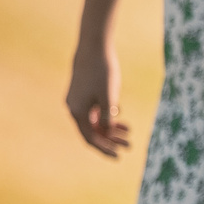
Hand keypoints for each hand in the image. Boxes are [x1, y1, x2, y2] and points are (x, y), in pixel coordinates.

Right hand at [67, 41, 130, 157]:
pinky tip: (120, 115)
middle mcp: (74, 108)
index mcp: (77, 112)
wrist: (92, 48)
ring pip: (95, 120)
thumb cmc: (101, 71)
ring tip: (128, 131)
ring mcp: (78, 100)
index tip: (118, 155)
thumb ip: (108, 116)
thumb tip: (108, 133)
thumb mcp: (108, 96)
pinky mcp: (83, 93)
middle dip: (111, 139)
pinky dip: (107, 114)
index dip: (104, 148)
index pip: (90, 138)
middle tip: (129, 145)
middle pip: (93, 131)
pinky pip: (94, 109)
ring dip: (110, 127)